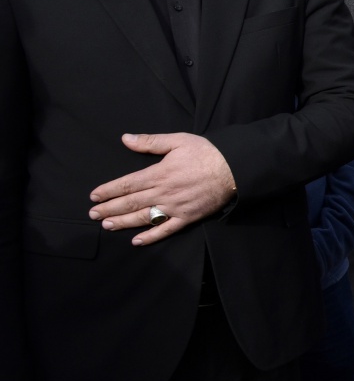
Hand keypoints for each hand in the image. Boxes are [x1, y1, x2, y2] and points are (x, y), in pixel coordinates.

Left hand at [88, 133, 236, 245]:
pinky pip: (166, 229)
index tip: (94, 196)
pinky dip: (151, 236)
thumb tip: (125, 139)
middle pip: (130, 202)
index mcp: (159, 173)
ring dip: (123, 222)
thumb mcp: (178, 140)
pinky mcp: (187, 217)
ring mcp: (175, 207)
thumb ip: (150, 141)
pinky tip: (137, 241)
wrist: (234, 168)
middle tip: (93, 214)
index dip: (109, 190)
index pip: (127, 184)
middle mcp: (163, 192)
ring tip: (107, 225)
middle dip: (109, 208)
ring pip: (144, 217)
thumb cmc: (206, 152)